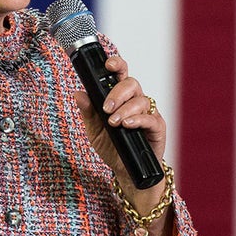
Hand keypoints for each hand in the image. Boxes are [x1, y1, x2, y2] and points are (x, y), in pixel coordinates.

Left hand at [72, 55, 166, 181]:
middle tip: (106, 108)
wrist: (125, 170)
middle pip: (132, 83)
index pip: (121, 74)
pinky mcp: (157, 127)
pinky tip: (127, 125)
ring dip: (125, 109)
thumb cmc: (112, 147)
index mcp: (121, 97)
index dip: (117, 65)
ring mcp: (148, 113)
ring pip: (140, 100)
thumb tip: (78, 93)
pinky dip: (138, 119)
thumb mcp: (94, 130)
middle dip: (118, 92)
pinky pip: (150, 117)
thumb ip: (88, 112)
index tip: (108, 65)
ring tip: (114, 122)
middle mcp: (136, 101)